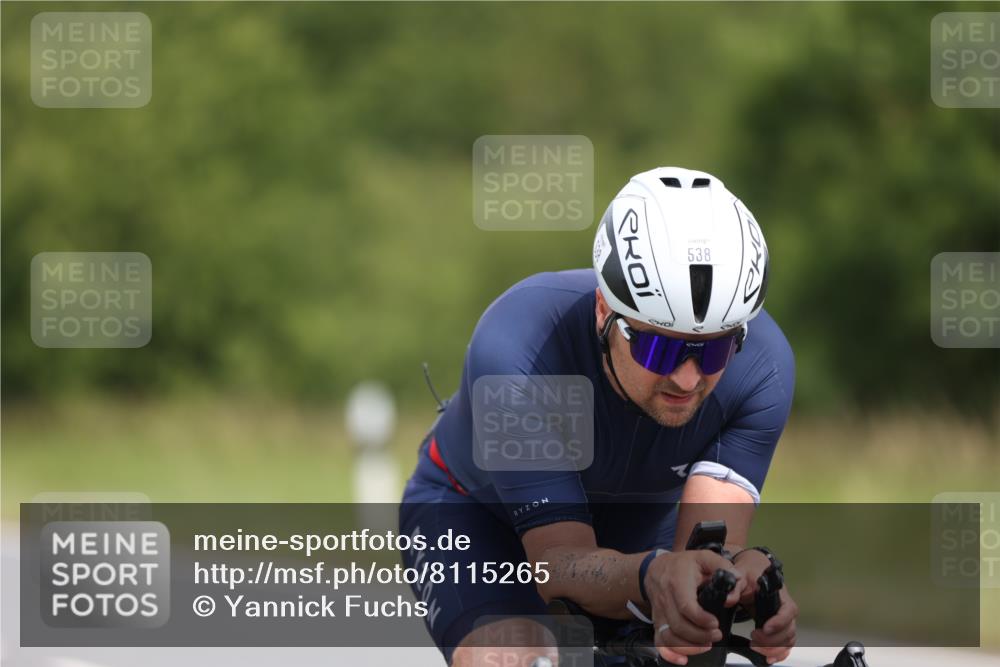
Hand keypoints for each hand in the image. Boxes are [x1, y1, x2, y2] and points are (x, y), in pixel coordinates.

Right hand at [645, 550, 746, 664]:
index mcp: (677, 582)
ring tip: (706, 644)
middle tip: (716, 635)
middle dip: (699, 636)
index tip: (714, 623)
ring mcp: (659, 612)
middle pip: (678, 625)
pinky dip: (669, 654)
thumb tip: (737, 580)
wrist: (656, 568)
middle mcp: (665, 598)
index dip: (701, 619)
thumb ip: (722, 566)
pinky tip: (683, 659)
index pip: (685, 606)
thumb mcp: (703, 557)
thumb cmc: (682, 565)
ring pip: (669, 636)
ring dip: (689, 646)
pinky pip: (659, 641)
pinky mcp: (657, 622)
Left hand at [733, 549, 798, 664]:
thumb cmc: (749, 572)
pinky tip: (768, 657)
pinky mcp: (779, 627)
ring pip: (788, 639)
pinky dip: (779, 652)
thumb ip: (734, 586)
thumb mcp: (740, 575)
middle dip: (772, 640)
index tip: (764, 629)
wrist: (753, 570)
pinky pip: (786, 643)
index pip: (787, 611)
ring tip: (755, 647)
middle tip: (753, 641)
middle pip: (788, 630)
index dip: (778, 622)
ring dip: (774, 648)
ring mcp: (783, 619)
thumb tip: (728, 599)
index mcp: (780, 595)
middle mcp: (785, 609)